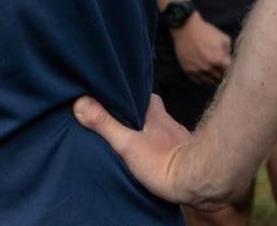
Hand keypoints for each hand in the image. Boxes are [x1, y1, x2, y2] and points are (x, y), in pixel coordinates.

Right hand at [73, 94, 196, 204]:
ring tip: (133, 139)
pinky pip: (168, 146)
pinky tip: (152, 156)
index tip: (116, 95)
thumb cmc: (163, 162)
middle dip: (137, 114)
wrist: (196, 182)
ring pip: (159, 129)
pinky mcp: (184, 155)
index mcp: (154, 113)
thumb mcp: (127, 143)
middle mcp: (168, 122)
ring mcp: (178, 138)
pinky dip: (159, 148)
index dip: (129, 94)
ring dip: (149, 132)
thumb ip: (104, 123)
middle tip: (121, 119)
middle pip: (150, 111)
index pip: (141, 94)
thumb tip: (81, 103)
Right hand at [171, 16, 232, 84]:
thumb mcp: (223, 37)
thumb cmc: (206, 31)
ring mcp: (197, 70)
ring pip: (209, 81)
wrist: (186, 28)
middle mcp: (208, 67)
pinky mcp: (188, 70)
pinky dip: (202, 77)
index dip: (229, 68)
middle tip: (220, 68)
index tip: (228, 66)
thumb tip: (229, 59)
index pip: (229, 72)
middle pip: (219, 78)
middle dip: (221, 73)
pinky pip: (198, 80)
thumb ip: (229, 51)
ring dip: (212, 77)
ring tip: (212, 70)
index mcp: (218, 59)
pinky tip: (203, 70)